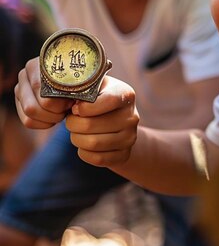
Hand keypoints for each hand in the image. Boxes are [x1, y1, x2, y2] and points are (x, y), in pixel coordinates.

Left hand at [15, 58, 139, 166]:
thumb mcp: (94, 87)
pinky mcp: (125, 154)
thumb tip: (59, 96)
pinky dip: (84, 153)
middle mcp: (132, 116)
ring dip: (76, 138)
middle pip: (90, 125)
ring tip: (77, 131)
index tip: (75, 107)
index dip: (83, 107)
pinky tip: (85, 144)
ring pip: (92, 144)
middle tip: (71, 120)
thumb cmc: (99, 99)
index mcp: (126, 94)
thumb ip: (81, 87)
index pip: (105, 101)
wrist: (119, 120)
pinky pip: (97, 159)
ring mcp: (130, 136)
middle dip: (72, 124)